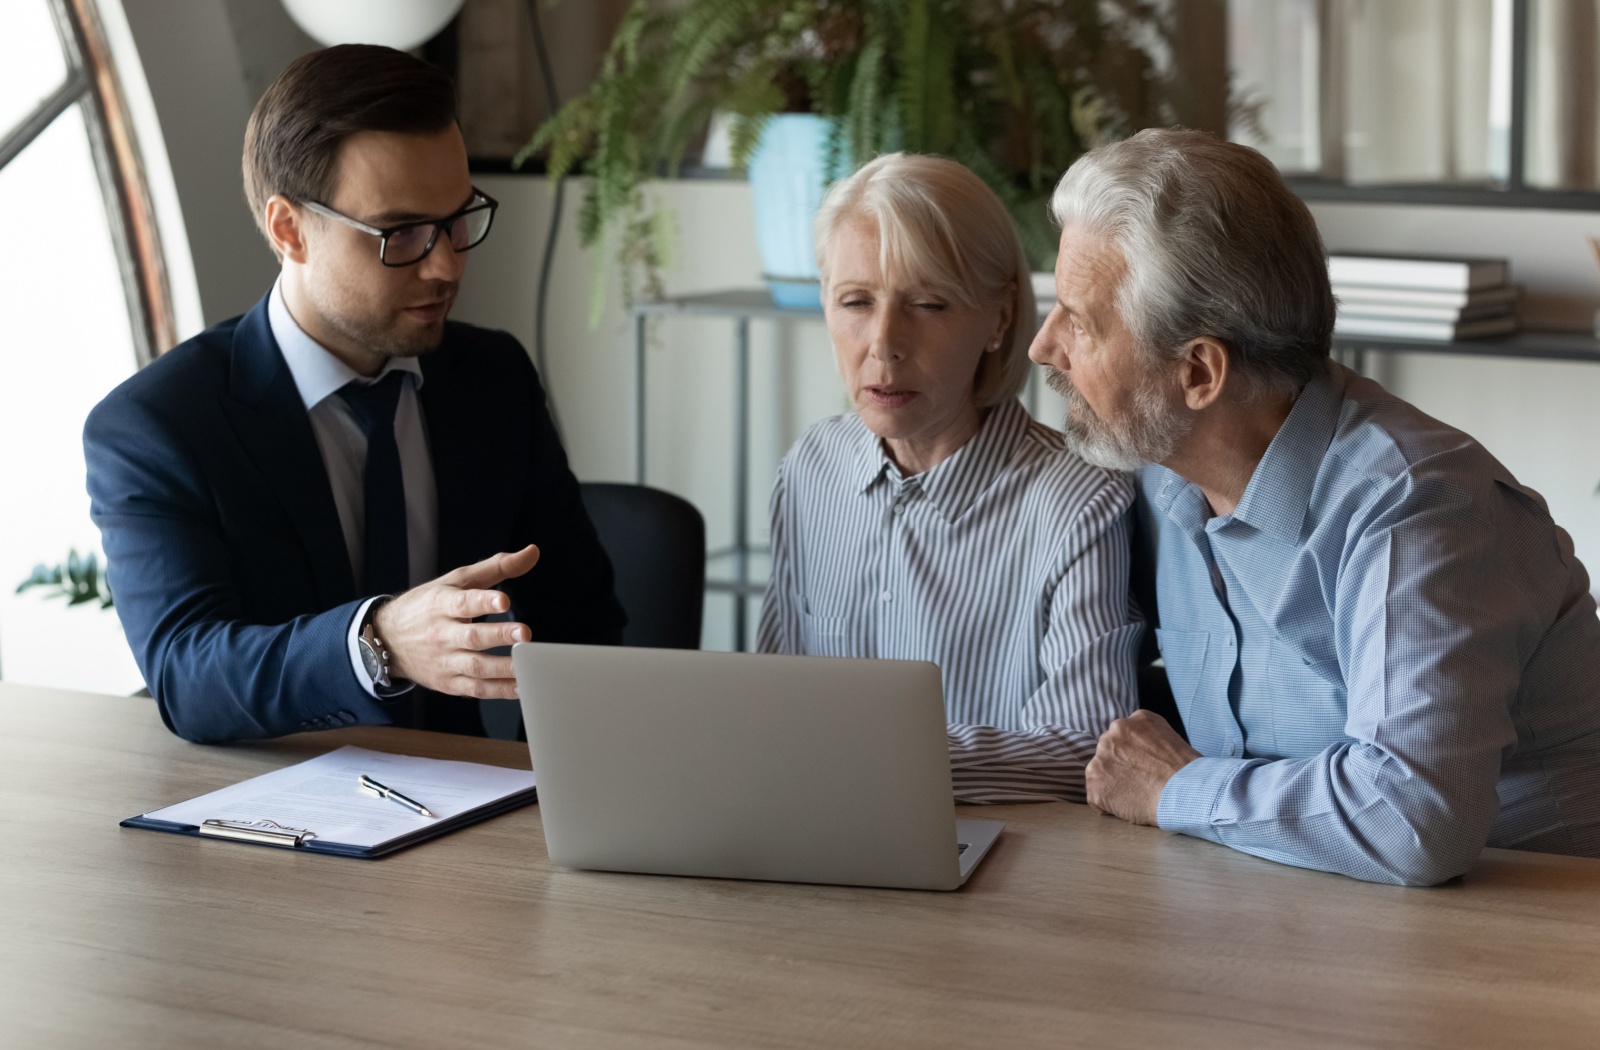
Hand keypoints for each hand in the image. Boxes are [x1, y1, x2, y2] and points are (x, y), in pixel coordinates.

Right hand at [372, 545, 539, 699]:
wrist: (386, 639)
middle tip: (524, 634)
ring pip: (475, 667)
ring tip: (529, 665)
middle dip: (498, 635)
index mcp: (441, 604)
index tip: (504, 601)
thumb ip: (497, 567)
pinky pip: (476, 689)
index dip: (483, 601)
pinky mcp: (447, 683)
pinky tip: (521, 686)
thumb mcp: (457, 580)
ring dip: (503, 668)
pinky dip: (499, 690)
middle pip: (471, 637)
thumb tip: (532, 552)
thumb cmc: (429, 605)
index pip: (462, 602)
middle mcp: (441, 634)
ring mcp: (444, 661)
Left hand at [1085, 710, 1200, 825]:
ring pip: (1100, 772)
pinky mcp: (1095, 780)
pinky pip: (1096, 797)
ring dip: (1113, 784)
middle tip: (1140, 783)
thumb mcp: (1170, 739)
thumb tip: (1139, 755)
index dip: (1133, 755)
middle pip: (1109, 751)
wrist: (1185, 791)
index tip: (1144, 768)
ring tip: (1136, 796)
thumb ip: (1148, 741)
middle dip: (1120, 766)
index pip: (1124, 736)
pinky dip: (1108, 805)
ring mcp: (1101, 757)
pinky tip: (1128, 807)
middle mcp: (1114, 733)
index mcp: (1135, 721)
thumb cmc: (1187, 773)